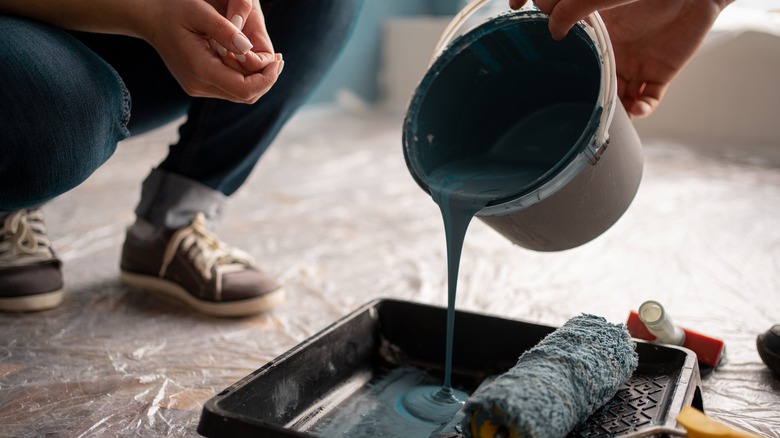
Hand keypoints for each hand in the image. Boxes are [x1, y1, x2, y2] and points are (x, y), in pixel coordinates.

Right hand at [143, 0, 281, 102]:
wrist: (150, 19)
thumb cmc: (175, 10)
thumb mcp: (199, 11)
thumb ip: (224, 30)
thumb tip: (248, 49)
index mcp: (201, 70)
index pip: (245, 89)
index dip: (267, 79)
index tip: (278, 60)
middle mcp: (199, 85)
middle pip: (246, 96)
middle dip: (267, 80)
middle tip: (280, 59)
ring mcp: (198, 88)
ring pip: (240, 95)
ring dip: (258, 80)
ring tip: (271, 60)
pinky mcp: (199, 86)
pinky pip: (230, 89)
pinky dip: (245, 78)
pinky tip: (252, 61)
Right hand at [509, 0, 729, 116]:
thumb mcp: (603, 0)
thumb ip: (574, 9)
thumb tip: (551, 28)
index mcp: (598, 38)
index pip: (578, 61)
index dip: (568, 74)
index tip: (558, 85)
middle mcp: (615, 55)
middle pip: (598, 86)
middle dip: (592, 101)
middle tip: (585, 110)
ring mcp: (638, 66)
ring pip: (620, 99)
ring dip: (617, 111)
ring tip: (611, 115)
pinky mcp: (661, 75)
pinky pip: (648, 101)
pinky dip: (642, 110)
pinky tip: (637, 107)